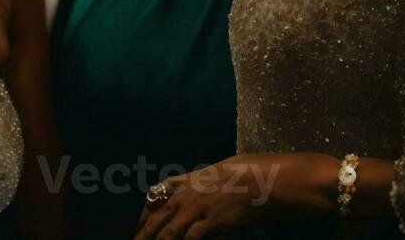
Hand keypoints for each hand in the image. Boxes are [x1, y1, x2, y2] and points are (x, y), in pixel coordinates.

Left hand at [134, 153, 337, 239]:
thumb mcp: (221, 171)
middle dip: (145, 231)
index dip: (147, 211)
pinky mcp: (211, 222)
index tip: (139, 224)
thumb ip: (206, 182)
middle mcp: (190, 192)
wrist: (265, 179)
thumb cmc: (249, 173)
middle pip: (159, 214)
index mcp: (191, 178)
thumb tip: (199, 188)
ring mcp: (199, 207)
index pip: (159, 193)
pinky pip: (190, 239)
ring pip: (169, 230)